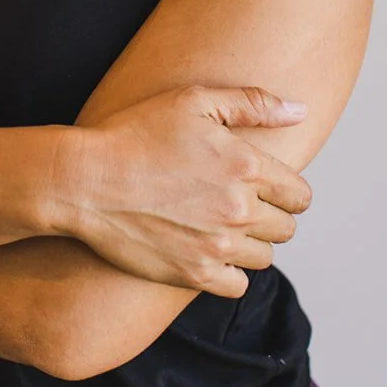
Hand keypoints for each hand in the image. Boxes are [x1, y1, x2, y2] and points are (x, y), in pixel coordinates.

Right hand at [68, 84, 312, 297]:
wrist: (86, 181)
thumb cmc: (135, 134)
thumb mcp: (193, 101)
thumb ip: (253, 103)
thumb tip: (300, 111)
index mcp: (247, 165)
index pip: (300, 195)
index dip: (288, 192)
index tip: (267, 189)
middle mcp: (239, 208)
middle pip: (287, 228)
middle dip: (270, 217)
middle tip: (239, 206)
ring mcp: (218, 245)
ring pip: (264, 257)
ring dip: (250, 244)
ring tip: (220, 227)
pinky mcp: (193, 273)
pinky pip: (237, 285)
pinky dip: (229, 273)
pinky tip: (208, 252)